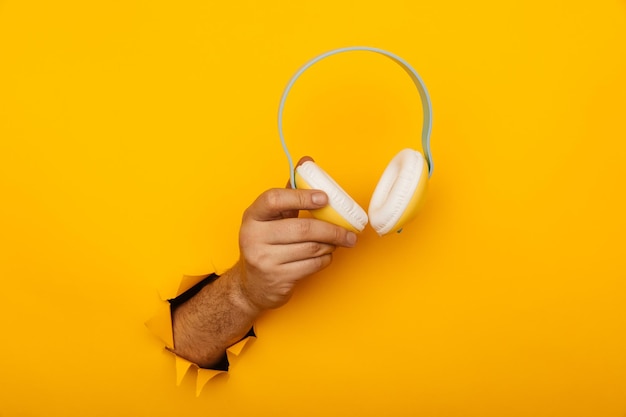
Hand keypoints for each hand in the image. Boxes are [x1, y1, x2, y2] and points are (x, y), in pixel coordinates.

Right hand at [237, 159, 356, 310]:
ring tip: (338, 242)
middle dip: (332, 229)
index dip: (301, 197)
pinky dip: (325, 259)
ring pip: (311, 248)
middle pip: (302, 228)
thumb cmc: (266, 244)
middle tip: (349, 231)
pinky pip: (312, 265)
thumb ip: (289, 193)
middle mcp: (253, 236)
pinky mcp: (277, 278)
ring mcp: (264, 259)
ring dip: (331, 245)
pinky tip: (326, 255)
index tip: (325, 198)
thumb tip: (306, 162)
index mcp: (252, 216)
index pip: (274, 200)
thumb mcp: (272, 219)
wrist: (252, 285)